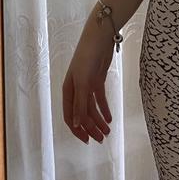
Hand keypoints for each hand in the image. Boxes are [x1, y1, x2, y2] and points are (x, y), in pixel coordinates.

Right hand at [62, 17, 114, 144]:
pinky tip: (110, 119)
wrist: (99, 38)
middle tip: (102, 139)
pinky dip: (104, 109)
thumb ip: (80, 104)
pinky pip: (99, 99)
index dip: (78, 130)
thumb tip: (76, 125)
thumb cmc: (87, 58)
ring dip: (99, 121)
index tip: (87, 141)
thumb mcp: (83, 82)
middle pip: (82, 115)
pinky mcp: (97, 80)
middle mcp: (76, 90)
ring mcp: (87, 85)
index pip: (70, 117)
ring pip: (92, 108)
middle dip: (91, 128)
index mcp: (68, 91)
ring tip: (108, 132)